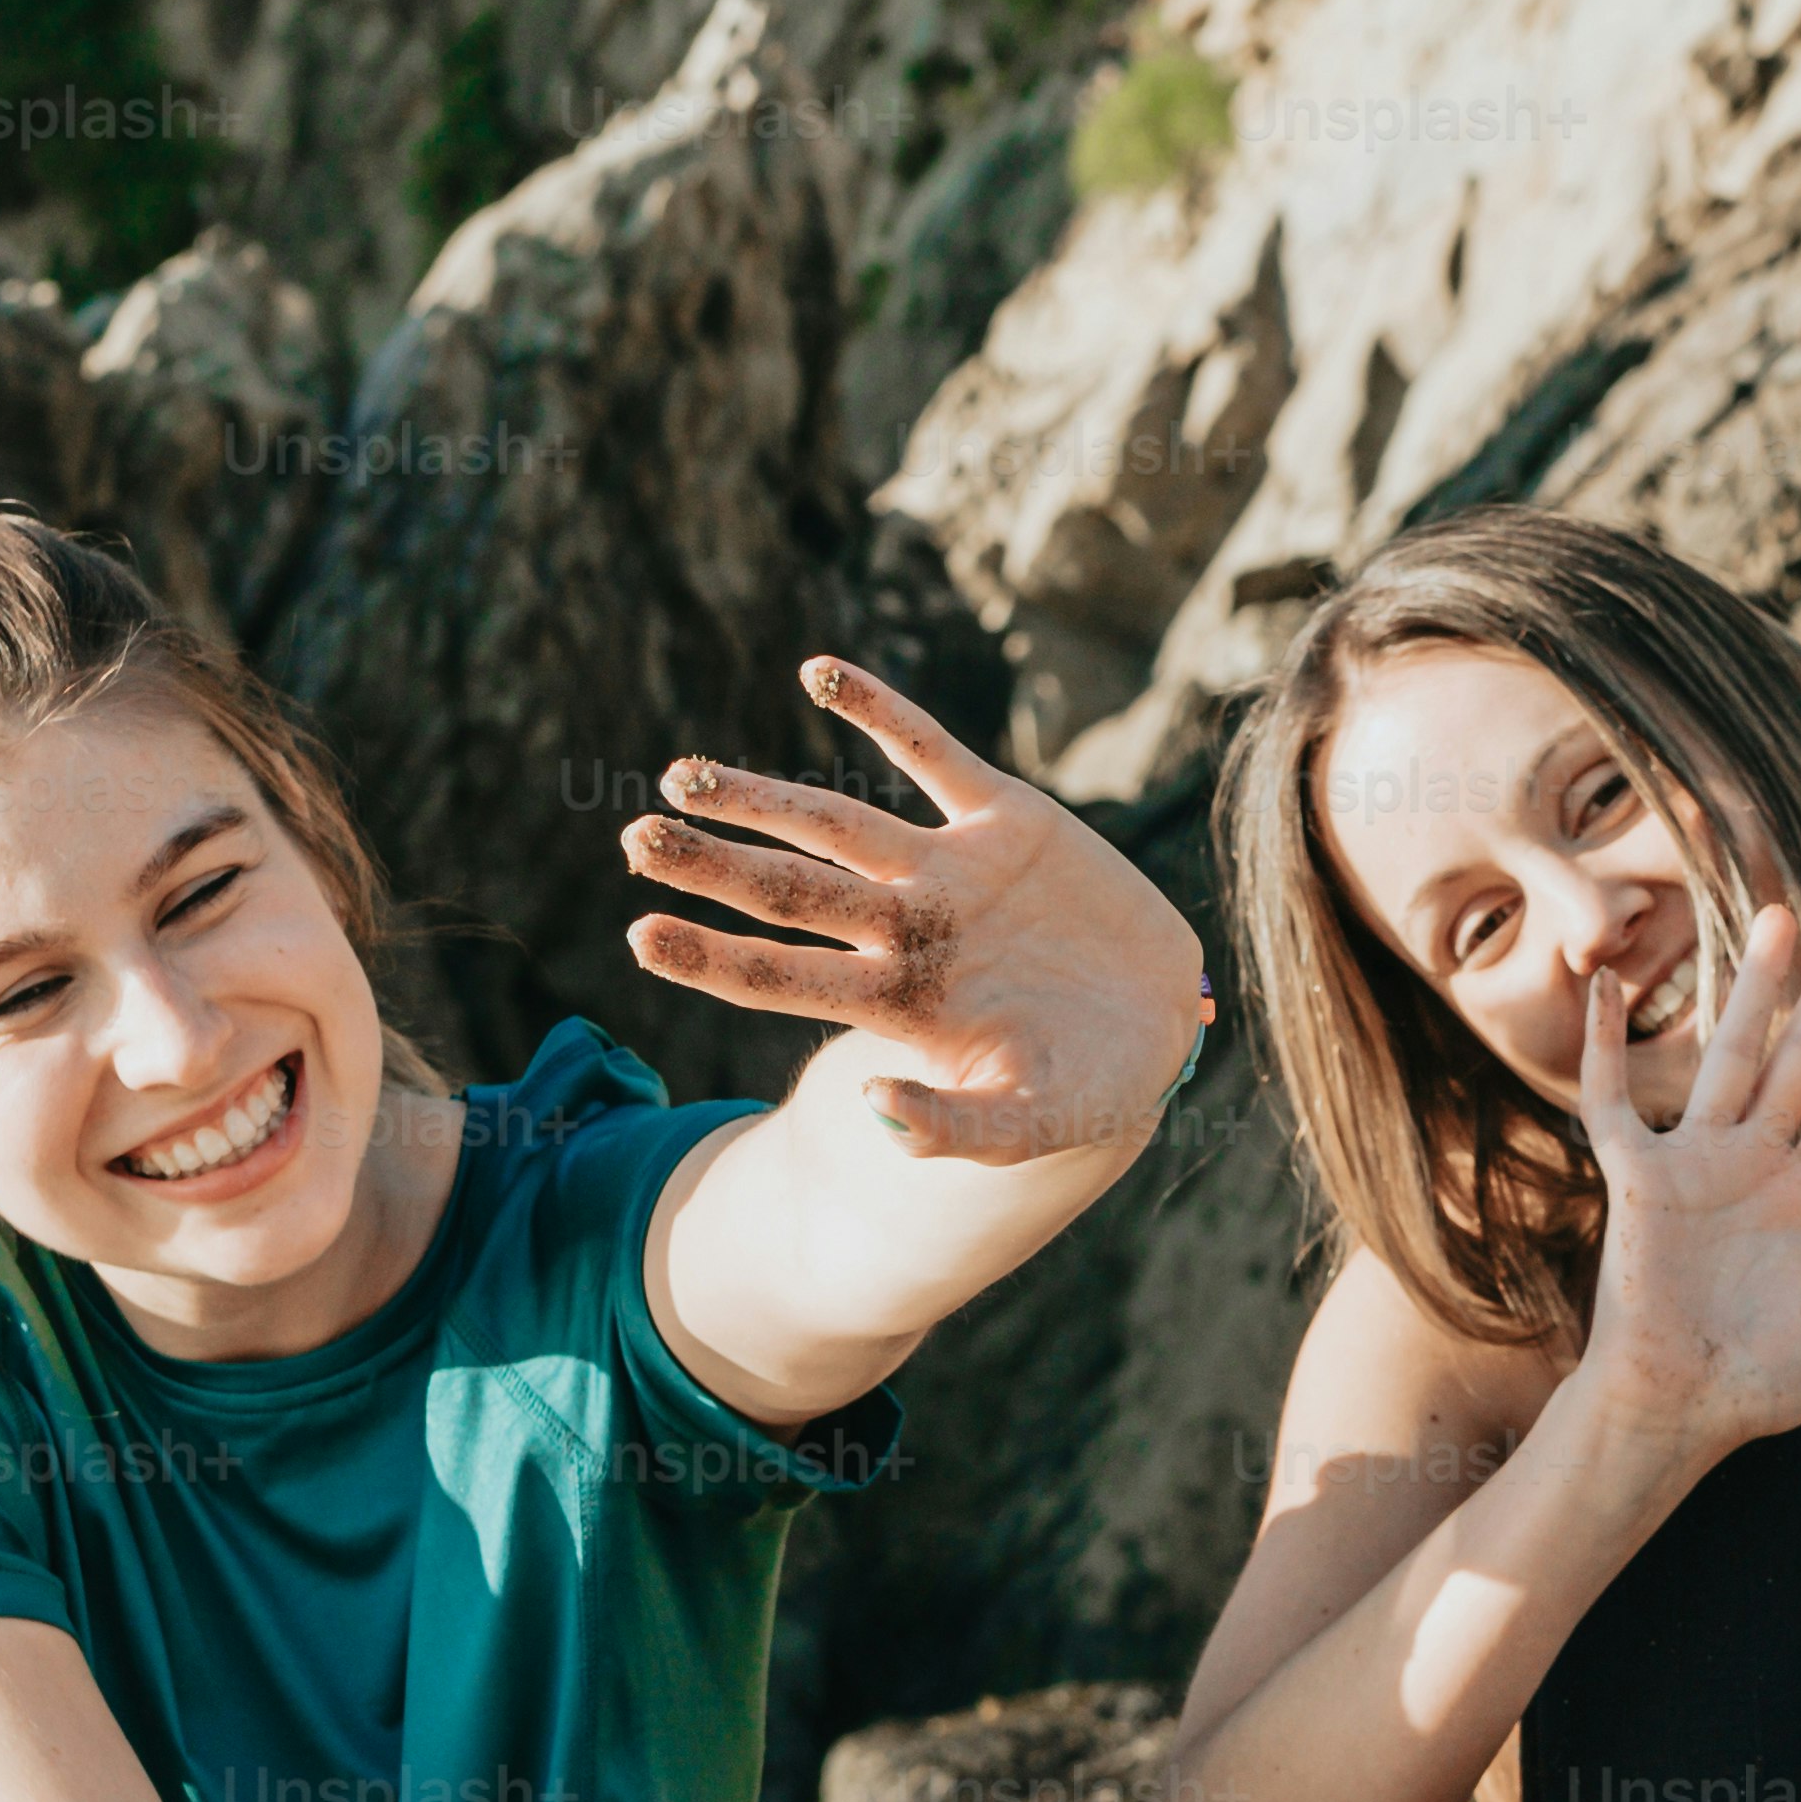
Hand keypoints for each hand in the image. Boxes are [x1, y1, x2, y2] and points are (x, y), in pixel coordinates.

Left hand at [624, 657, 1204, 1163]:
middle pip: (789, 892)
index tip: (639, 935)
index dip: (714, 957)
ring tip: (682, 774)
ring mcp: (951, 870)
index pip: (785, 976)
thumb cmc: (1092, 1087)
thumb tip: (871, 1110)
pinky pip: (930, 753)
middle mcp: (907, 929)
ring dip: (760, 796)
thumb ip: (957, 1129)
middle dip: (713, 865)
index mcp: (900, 1003)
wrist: (1166, 1025)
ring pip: (835, 822)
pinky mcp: (1006, 818)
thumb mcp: (1035, 1125)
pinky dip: (878, 712)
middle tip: (634, 839)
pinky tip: (817, 672)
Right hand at [1563, 899, 1800, 1473]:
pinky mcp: (1637, 1181)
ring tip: (1777, 917)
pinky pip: (1613, 1102)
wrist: (1676, 1414)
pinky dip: (1607, 1046)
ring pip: (1731, 1056)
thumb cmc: (1760, 1386)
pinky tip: (1612, 988)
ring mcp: (1694, 1166)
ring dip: (1753, 989)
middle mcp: (1754, 1166)